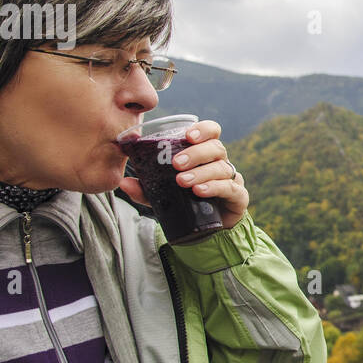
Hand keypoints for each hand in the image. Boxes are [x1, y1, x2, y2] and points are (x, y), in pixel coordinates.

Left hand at [119, 119, 247, 230]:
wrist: (207, 232)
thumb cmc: (187, 205)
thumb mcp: (163, 196)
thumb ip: (146, 189)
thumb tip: (124, 183)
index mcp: (205, 155)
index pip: (211, 132)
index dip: (203, 130)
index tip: (188, 135)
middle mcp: (220, 163)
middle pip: (216, 147)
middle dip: (196, 153)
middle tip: (176, 164)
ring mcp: (231, 179)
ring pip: (221, 167)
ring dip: (201, 172)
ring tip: (182, 182)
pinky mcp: (238, 197)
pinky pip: (229, 188)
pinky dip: (214, 187)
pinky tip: (199, 192)